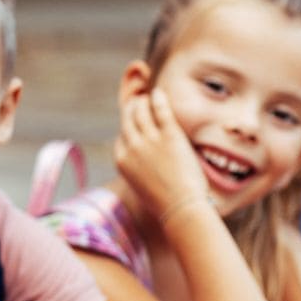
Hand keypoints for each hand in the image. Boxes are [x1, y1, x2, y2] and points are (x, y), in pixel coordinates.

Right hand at [115, 89, 208, 227]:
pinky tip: (159, 93)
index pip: (121, 137)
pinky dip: (159, 100)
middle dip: (131, 109)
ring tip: (147, 96)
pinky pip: (161, 111)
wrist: (180, 207)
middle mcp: (132, 147)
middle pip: (127, 120)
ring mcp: (150, 140)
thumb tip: (144, 166)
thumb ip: (138, 170)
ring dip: (143, 102)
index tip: (133, 123)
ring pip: (141, 111)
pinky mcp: (169, 135)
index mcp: (122, 161)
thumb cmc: (164, 203)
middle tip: (137, 102)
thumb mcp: (142, 186)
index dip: (128, 129)